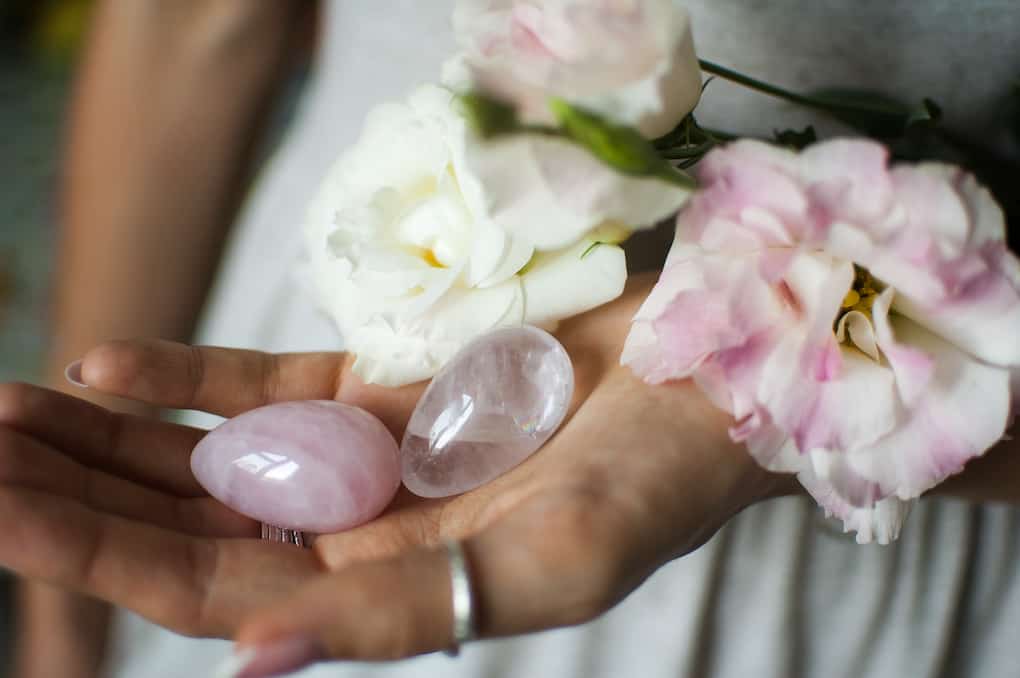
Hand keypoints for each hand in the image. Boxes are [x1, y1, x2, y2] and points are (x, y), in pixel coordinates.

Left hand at [0, 274, 785, 668]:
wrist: (712, 381)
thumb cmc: (658, 481)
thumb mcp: (546, 560)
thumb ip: (400, 610)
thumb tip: (249, 655)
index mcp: (389, 592)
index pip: (211, 586)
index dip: (97, 555)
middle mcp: (361, 532)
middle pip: (189, 521)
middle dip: (78, 490)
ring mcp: (367, 457)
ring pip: (214, 454)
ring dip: (113, 434)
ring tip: (8, 405)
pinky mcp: (389, 387)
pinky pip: (272, 386)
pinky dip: (194, 377)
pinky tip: (111, 363)